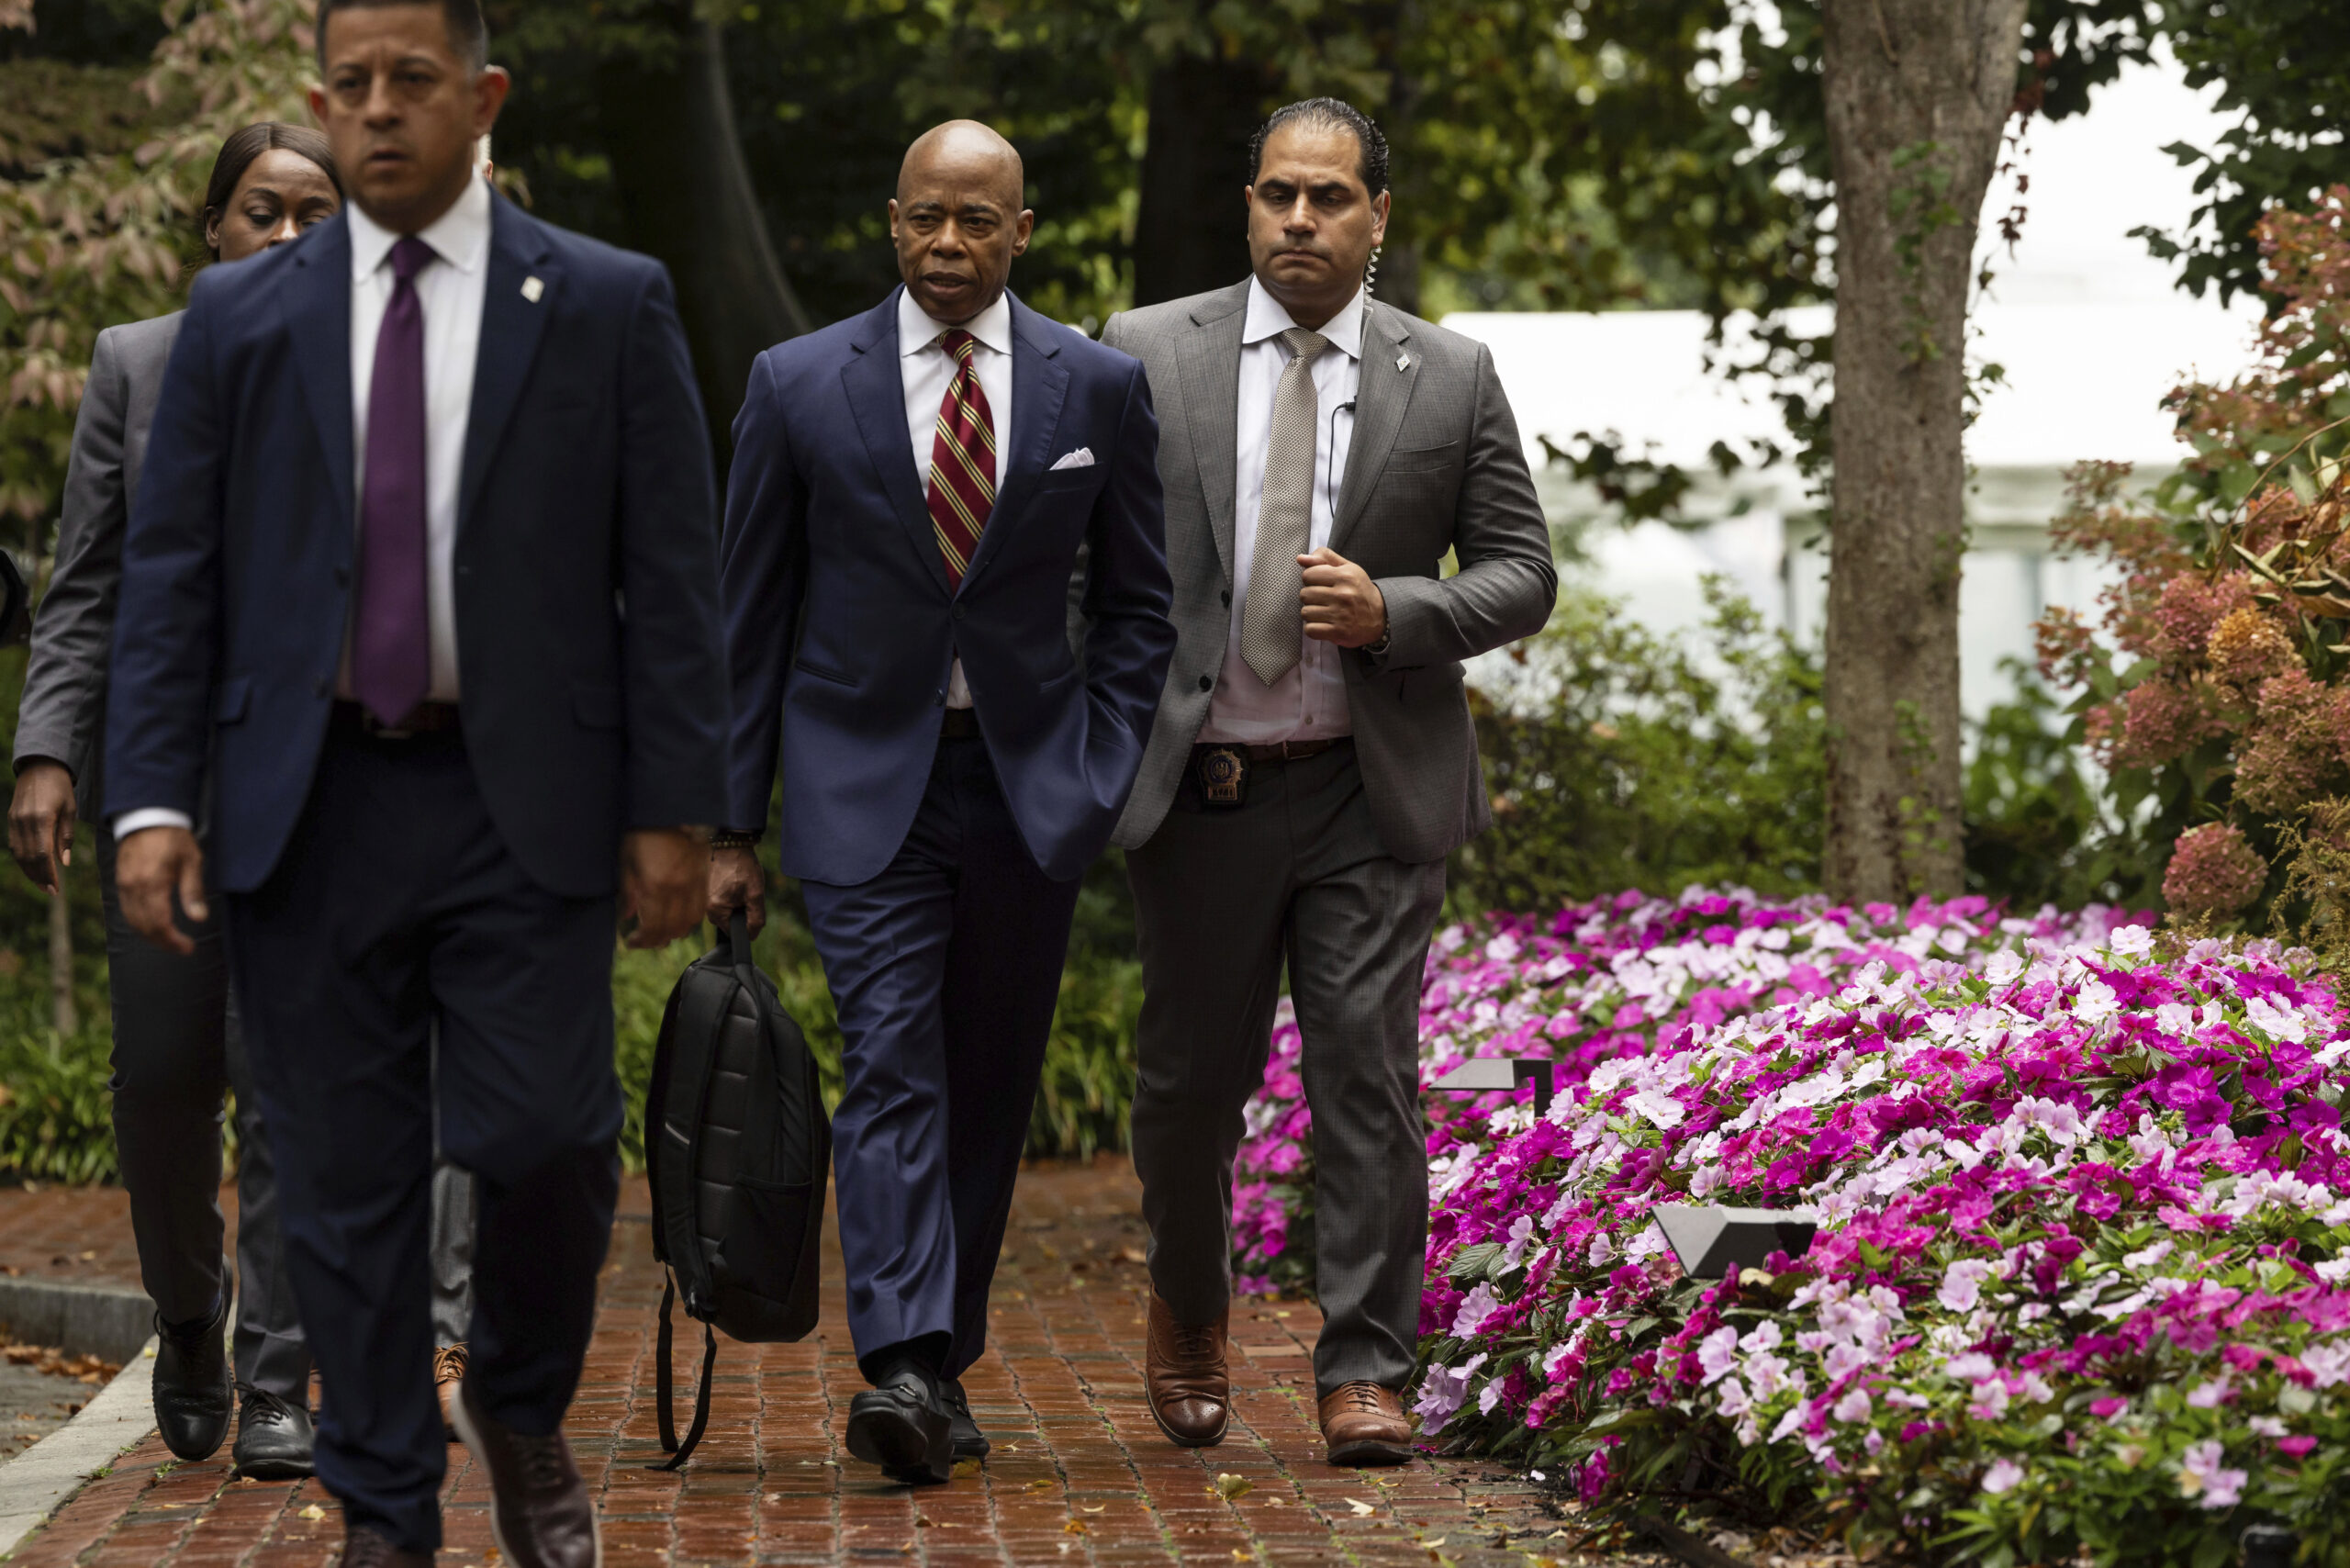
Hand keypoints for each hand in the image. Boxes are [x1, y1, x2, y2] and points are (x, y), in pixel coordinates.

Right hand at [8, 761, 75, 893]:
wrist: (40, 767)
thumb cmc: (61, 788)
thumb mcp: (70, 810)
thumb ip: (66, 837)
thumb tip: (64, 863)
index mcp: (42, 819)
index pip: (42, 854)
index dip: (48, 873)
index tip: (56, 888)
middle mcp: (24, 821)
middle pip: (29, 857)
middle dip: (39, 877)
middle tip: (50, 891)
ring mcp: (14, 820)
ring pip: (19, 853)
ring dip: (29, 871)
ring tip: (42, 883)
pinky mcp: (11, 819)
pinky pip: (14, 844)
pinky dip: (23, 859)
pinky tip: (32, 868)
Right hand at [117, 826, 206, 955]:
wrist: (148, 817)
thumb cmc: (174, 838)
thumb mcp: (191, 861)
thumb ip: (193, 891)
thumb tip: (199, 918)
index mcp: (152, 883)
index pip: (159, 923)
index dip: (173, 940)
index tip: (188, 947)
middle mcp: (133, 888)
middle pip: (144, 927)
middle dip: (163, 942)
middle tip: (182, 948)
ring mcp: (124, 885)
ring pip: (133, 921)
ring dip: (150, 935)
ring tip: (170, 941)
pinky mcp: (121, 882)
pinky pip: (127, 911)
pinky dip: (140, 923)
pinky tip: (155, 926)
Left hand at [621, 829, 709, 949]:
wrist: (673, 808)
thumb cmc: (644, 830)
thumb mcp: (626, 858)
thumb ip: (627, 891)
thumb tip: (626, 915)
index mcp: (655, 885)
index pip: (652, 927)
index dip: (641, 940)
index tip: (631, 941)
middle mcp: (678, 888)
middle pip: (671, 929)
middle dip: (656, 940)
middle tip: (643, 940)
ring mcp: (694, 883)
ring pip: (689, 922)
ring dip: (674, 932)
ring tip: (660, 932)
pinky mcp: (703, 877)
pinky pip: (700, 908)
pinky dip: (689, 919)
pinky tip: (677, 918)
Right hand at [706, 843, 766, 934]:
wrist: (732, 845)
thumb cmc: (742, 867)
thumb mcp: (755, 894)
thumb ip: (756, 918)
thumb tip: (752, 936)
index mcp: (715, 911)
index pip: (734, 932)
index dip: (747, 923)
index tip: (750, 904)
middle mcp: (707, 909)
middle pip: (731, 922)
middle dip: (743, 912)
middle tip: (747, 892)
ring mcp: (707, 901)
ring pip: (729, 912)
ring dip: (739, 904)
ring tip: (742, 886)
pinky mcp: (710, 894)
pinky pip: (725, 904)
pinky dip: (734, 897)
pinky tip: (737, 884)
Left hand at [1298, 546, 1387, 647]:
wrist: (1380, 616)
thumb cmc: (1359, 590)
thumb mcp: (1347, 568)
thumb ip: (1324, 558)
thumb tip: (1300, 558)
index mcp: (1345, 576)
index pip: (1308, 575)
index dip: (1311, 579)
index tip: (1321, 584)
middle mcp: (1343, 594)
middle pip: (1304, 594)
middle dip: (1311, 597)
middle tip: (1324, 599)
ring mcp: (1341, 614)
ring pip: (1305, 612)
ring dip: (1312, 613)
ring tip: (1324, 612)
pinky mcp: (1338, 632)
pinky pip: (1310, 630)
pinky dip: (1313, 628)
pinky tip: (1323, 624)